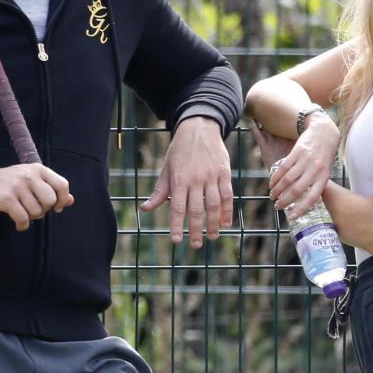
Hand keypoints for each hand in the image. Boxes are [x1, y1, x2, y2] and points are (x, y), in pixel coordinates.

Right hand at [0, 164, 73, 230]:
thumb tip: (71, 200)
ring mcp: (17, 186)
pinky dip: (22, 225)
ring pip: (37, 212)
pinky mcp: (6, 198)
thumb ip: (51, 189)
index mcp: (38, 169)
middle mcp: (29, 175)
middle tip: (34, 210)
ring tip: (22, 213)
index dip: (62, 199)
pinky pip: (23, 218)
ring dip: (31, 218)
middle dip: (44, 211)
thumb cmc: (9, 183)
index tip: (57, 207)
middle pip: (50, 200)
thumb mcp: (31, 181)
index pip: (62, 185)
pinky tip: (19, 224)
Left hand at [140, 117, 233, 247]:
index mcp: (179, 179)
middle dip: (196, 230)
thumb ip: (160, 191)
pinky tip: (225, 223)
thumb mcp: (167, 169)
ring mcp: (211, 176)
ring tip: (212, 237)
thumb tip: (145, 209)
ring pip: (213, 205)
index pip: (177, 208)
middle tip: (195, 245)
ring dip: (213, 223)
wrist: (199, 127)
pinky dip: (227, 210)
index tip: (176, 241)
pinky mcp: (224, 172)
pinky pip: (227, 194)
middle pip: (196, 210)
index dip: (177, 226)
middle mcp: (195, 179)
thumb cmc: (179, 151)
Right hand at [254, 115, 339, 218]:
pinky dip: (275, 177)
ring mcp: (306, 160)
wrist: (324, 132)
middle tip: (277, 206)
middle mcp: (315, 170)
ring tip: (272, 195)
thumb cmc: (324, 155)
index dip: (301, 209)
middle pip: (296, 189)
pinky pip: (283, 167)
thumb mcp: (325, 171)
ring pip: (288, 179)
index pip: (312, 198)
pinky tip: (271, 183)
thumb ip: (316, 184)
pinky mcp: (297, 152)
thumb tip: (306, 202)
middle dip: (284, 200)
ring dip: (277, 189)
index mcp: (324, 178)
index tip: (291, 217)